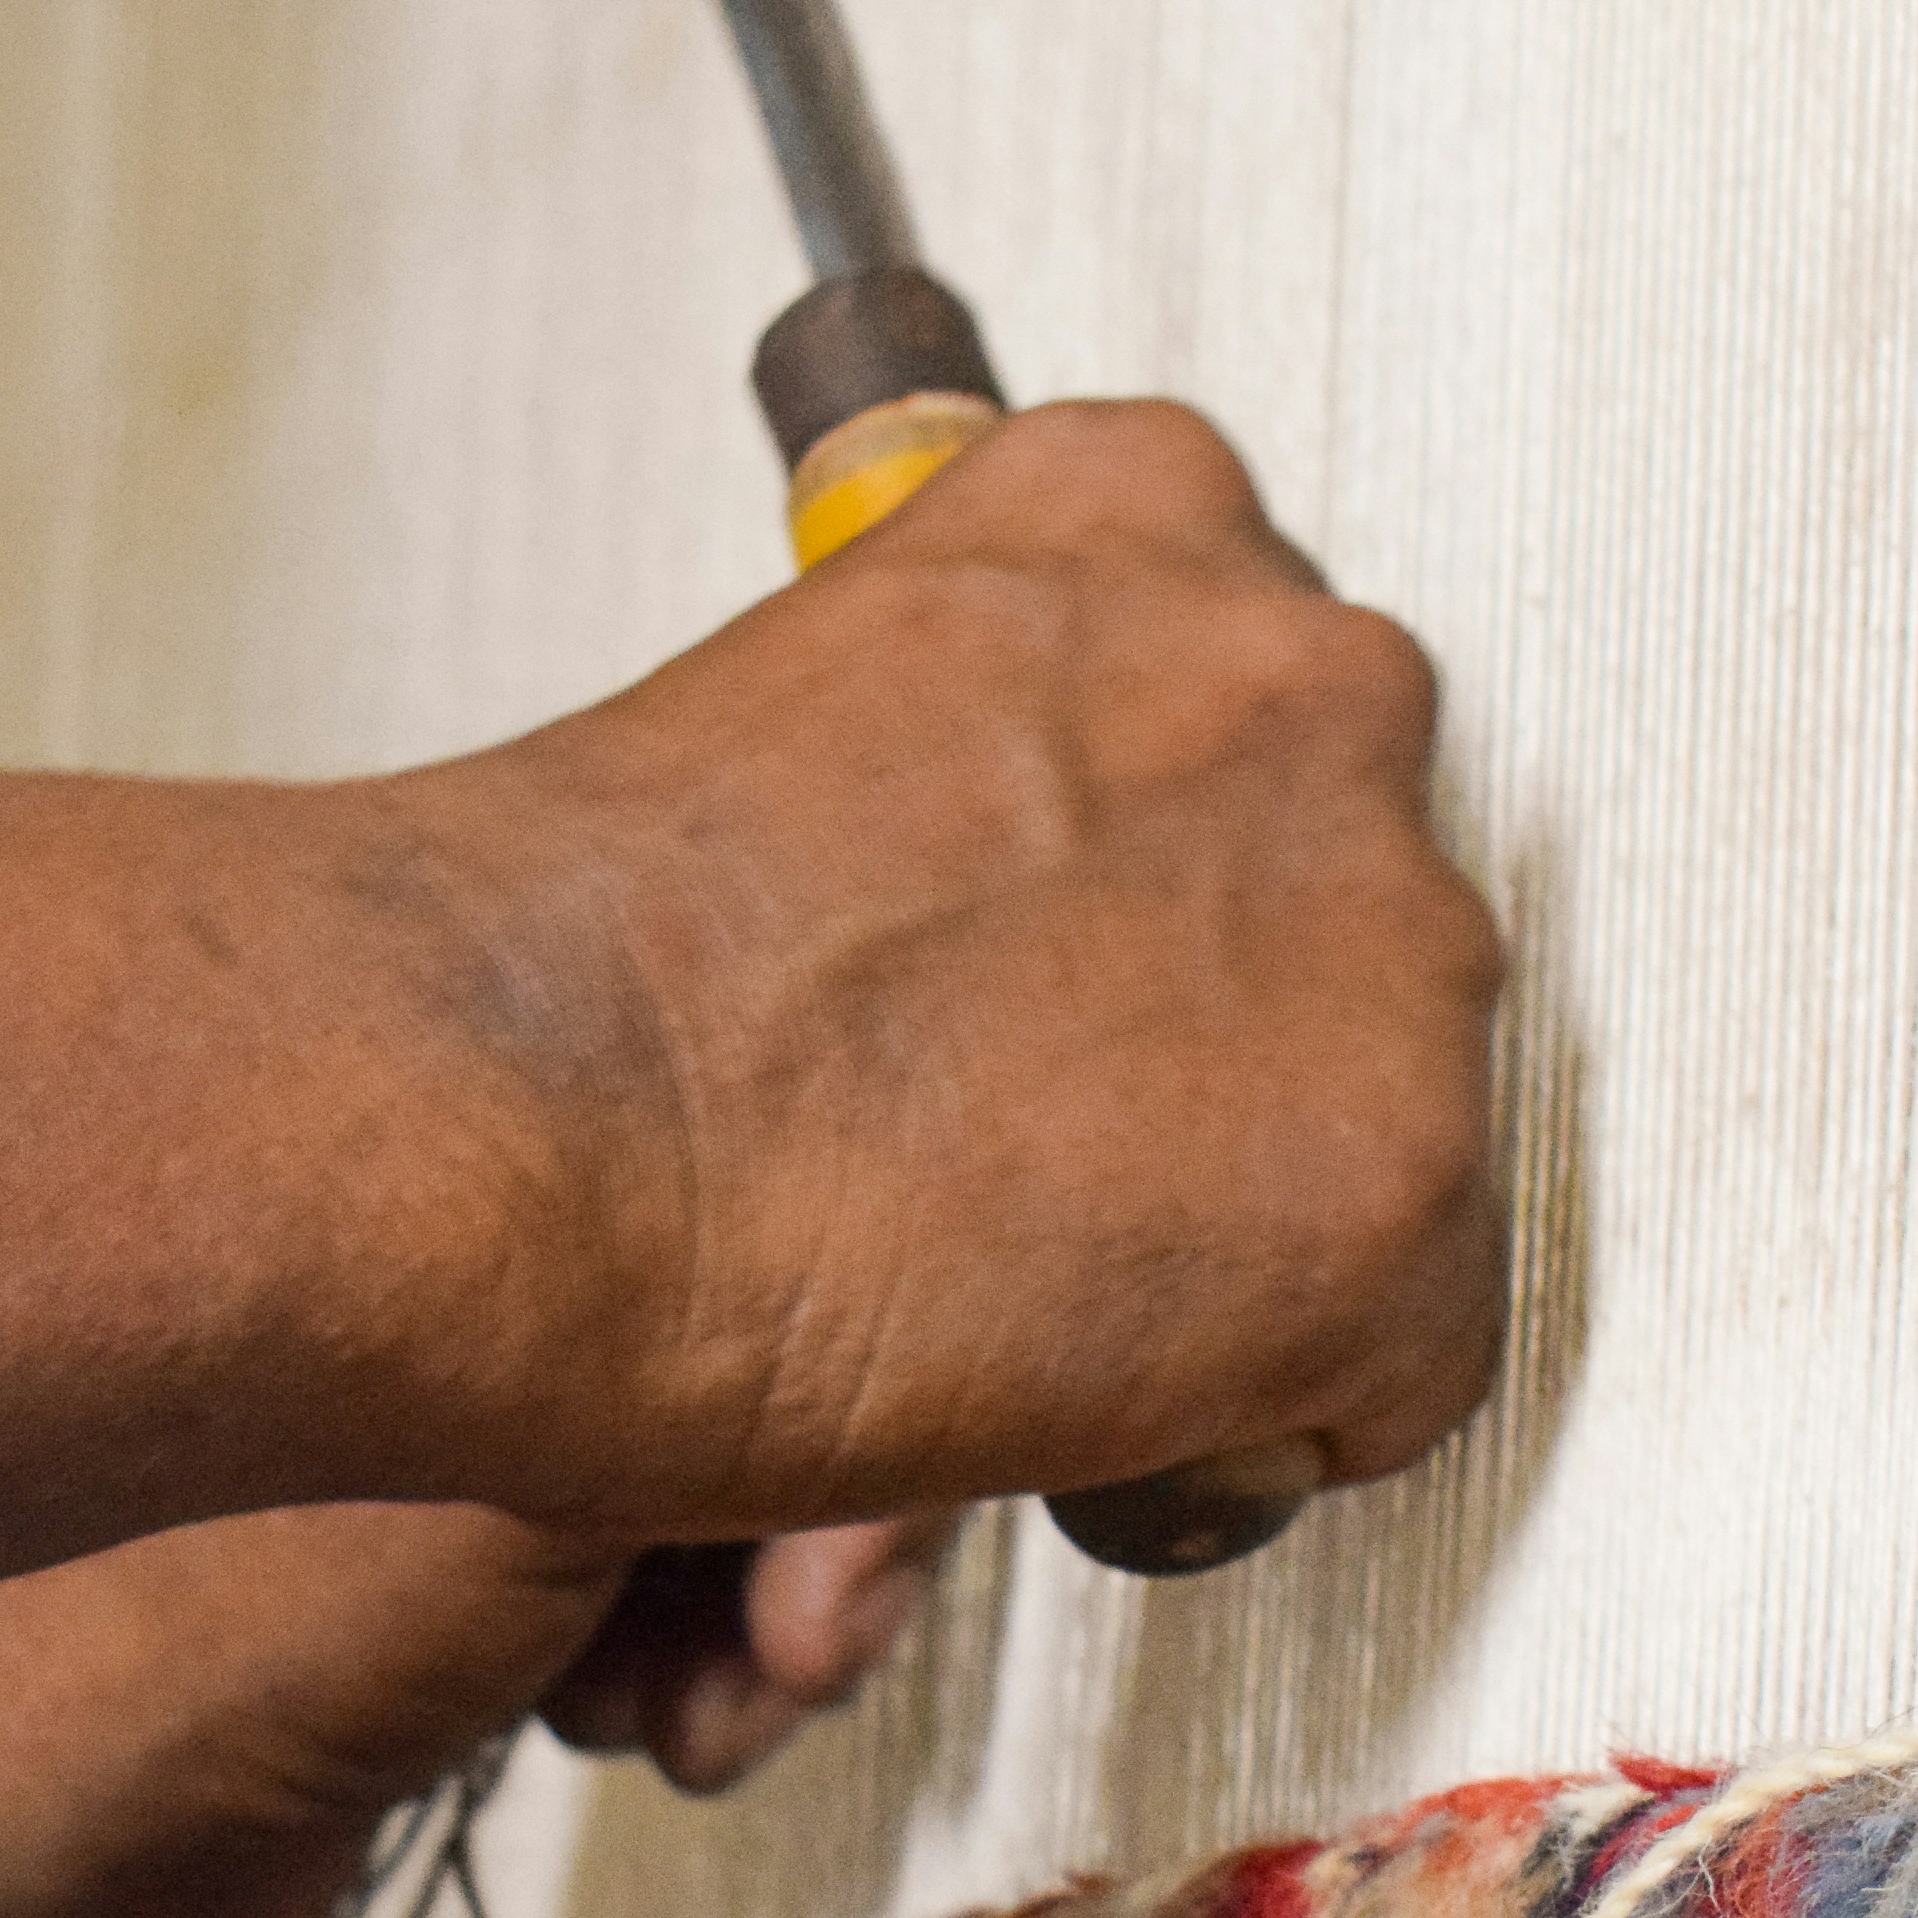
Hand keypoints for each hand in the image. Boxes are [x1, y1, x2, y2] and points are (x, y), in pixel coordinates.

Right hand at [399, 400, 1509, 1542]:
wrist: (511, 1129)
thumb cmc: (585, 975)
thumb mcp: (815, 724)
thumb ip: (984, 756)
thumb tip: (1021, 880)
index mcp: (1148, 509)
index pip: (1259, 729)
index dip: (1145, 914)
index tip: (1058, 989)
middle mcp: (1307, 682)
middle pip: (1357, 920)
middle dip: (1219, 1049)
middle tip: (1026, 1142)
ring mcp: (1382, 927)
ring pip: (1401, 1130)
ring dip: (1249, 1213)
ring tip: (1026, 1261)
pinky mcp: (1397, 1176)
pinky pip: (1407, 1354)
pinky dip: (1261, 1408)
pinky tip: (1079, 1368)